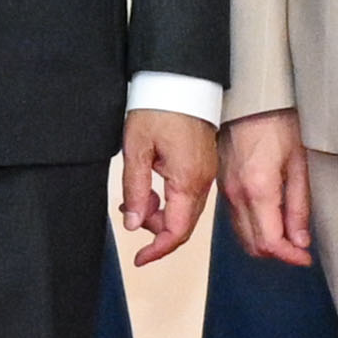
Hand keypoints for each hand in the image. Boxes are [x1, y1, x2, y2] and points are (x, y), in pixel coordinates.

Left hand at [110, 110, 213, 265]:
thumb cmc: (159, 108)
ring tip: (134, 199)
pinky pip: (189, 194)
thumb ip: (136, 190)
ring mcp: (206, 172)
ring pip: (186, 211)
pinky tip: (149, 187)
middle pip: (184, 225)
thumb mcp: (136, 150)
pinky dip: (169, 200)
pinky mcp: (204, 164)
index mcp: (187, 181)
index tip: (139, 259)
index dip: (157, 250)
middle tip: (130, 217)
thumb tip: (134, 224)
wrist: (181, 79)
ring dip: (161, 215)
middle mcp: (203, 181)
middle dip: (156, 232)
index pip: (177, 231)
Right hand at [220, 109, 310, 270]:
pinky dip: (253, 231)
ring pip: (242, 237)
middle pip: (254, 246)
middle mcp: (237, 195)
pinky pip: (235, 221)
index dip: (290, 257)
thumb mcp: (298, 163)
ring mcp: (226, 192)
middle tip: (300, 249)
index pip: (271, 242)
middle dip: (279, 254)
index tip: (305, 258)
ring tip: (289, 237)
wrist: (249, 99)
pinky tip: (270, 222)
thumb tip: (301, 240)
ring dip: (265, 244)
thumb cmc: (276, 122)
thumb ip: (299, 206)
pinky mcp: (222, 187)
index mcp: (258, 189)